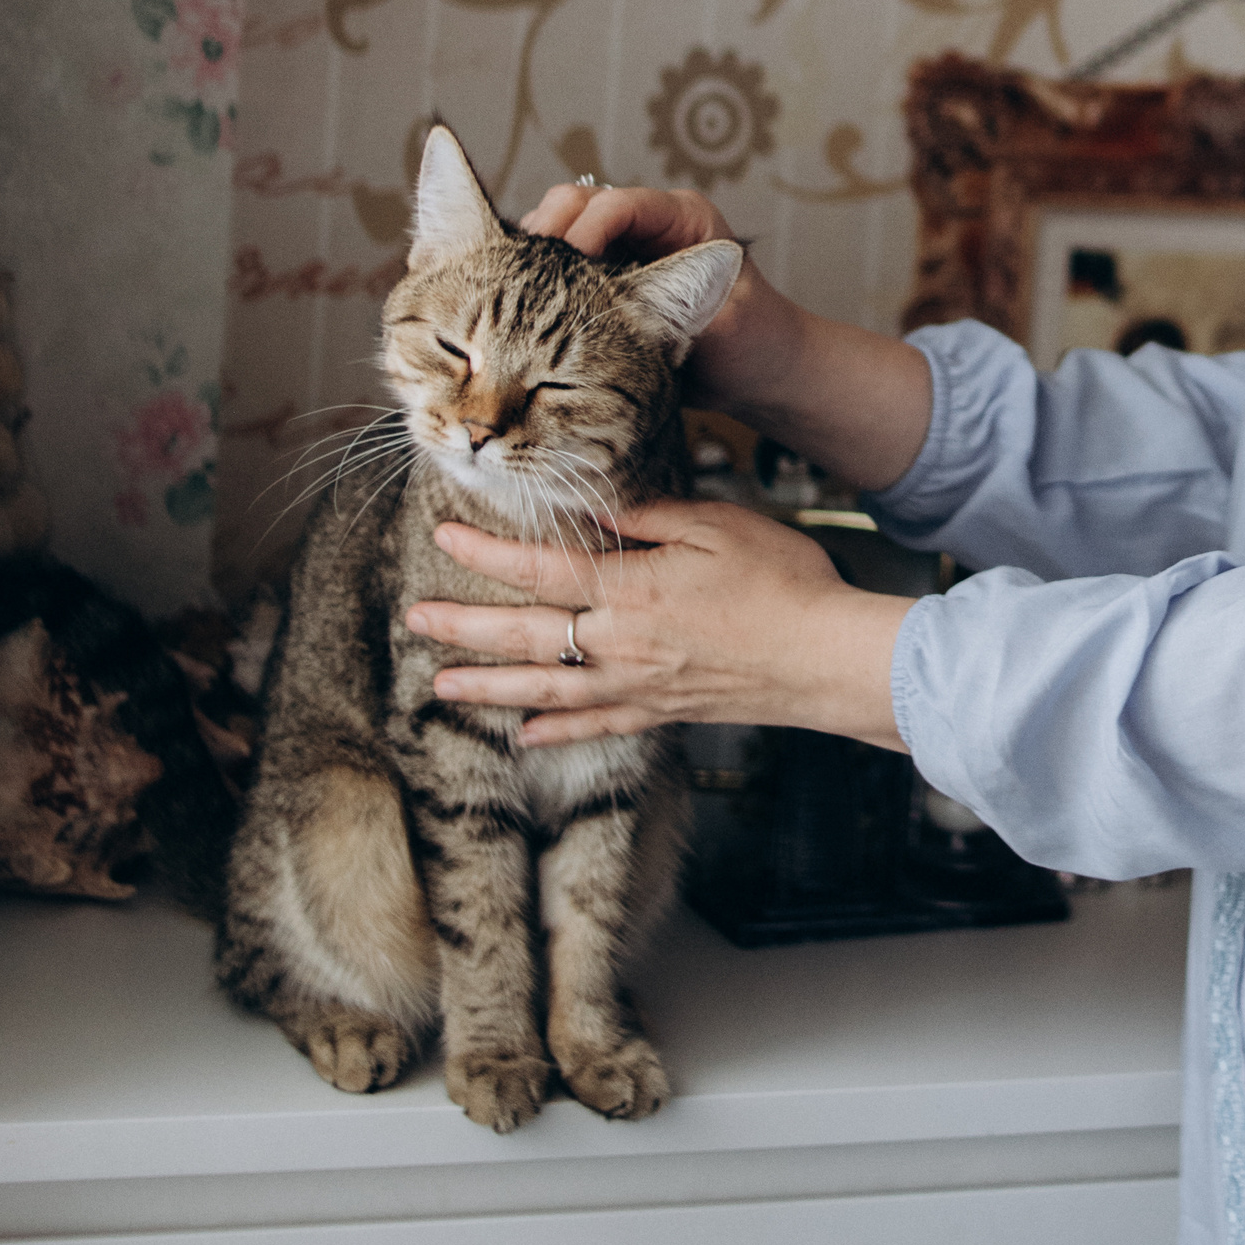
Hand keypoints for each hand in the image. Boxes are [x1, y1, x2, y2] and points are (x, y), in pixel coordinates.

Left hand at [404, 499, 912, 749]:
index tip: (446, 536)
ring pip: (546, 690)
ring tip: (441, 686)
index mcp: (632, 589)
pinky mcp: (665, 712)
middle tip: (416, 621)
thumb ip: (650, 517)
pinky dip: (556, 733)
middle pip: (526, 636)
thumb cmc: (785, 585)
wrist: (829, 659)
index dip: (488, 553)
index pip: (542, 568)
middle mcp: (623, 643)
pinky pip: (597, 727)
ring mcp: (641, 685)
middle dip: (464, 628)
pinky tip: (525, 736)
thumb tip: (597, 508)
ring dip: (489, 688)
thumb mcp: (718, 526)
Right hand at [520, 183, 933, 489]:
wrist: (757, 376)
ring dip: (527, 258)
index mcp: (681, 218)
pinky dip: (529, 283)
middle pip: (572, 208)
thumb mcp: (730, 325)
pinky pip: (551, 270)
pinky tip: (513, 308)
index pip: (618, 205)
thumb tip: (646, 294)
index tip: (566, 263)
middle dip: (543, 237)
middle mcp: (644, 226)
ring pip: (553, 234)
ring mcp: (617, 251)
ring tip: (505, 291)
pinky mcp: (599, 283)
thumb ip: (687, 305)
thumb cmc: (756, 345)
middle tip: (516, 275)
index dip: (586, 229)